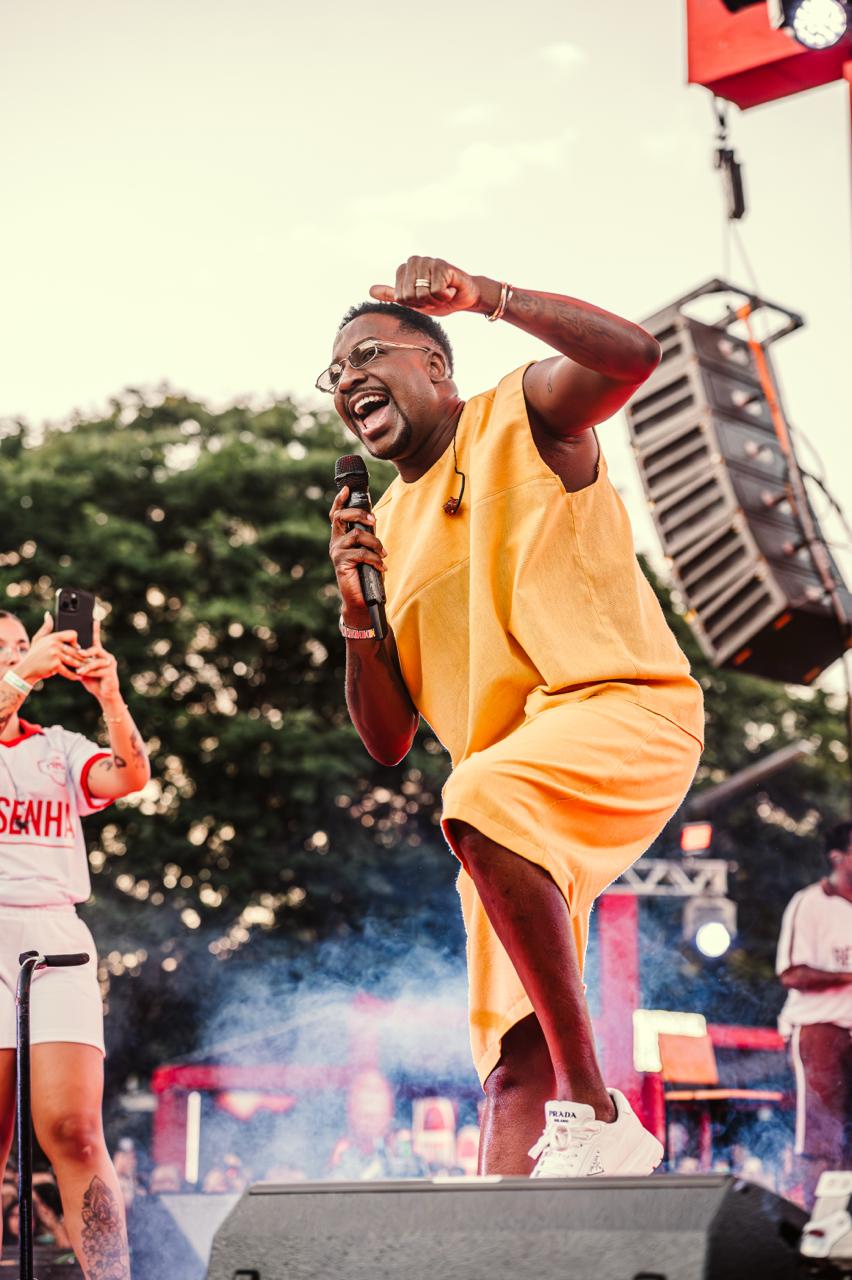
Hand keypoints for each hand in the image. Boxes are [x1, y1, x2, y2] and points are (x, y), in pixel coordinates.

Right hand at [15, 613, 82, 683]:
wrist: (27, 668)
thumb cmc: (34, 653)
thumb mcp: (38, 638)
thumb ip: (46, 627)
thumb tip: (48, 614)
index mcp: (53, 637)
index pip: (72, 634)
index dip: (76, 641)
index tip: (77, 647)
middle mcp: (54, 645)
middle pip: (75, 649)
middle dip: (83, 656)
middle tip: (91, 660)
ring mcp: (55, 655)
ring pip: (73, 660)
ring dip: (81, 666)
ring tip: (88, 668)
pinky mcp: (55, 665)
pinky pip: (68, 671)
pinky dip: (74, 675)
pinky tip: (80, 677)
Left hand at [76, 619, 121, 702]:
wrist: (104, 694)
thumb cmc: (93, 681)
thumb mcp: (83, 669)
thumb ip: (78, 661)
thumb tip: (65, 654)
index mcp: (99, 654)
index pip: (96, 640)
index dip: (95, 630)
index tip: (94, 620)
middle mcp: (106, 656)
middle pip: (95, 649)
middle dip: (85, 651)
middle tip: (78, 653)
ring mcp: (110, 664)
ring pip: (95, 661)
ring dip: (85, 666)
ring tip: (78, 670)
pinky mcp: (111, 672)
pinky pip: (98, 670)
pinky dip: (89, 673)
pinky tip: (82, 675)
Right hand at [328, 485, 386, 620]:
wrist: (361, 599)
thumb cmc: (366, 573)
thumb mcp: (367, 550)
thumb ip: (367, 536)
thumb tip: (373, 519)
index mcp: (340, 537)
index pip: (336, 515)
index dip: (340, 501)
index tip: (347, 489)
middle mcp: (335, 542)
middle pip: (341, 517)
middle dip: (359, 514)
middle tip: (374, 521)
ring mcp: (337, 552)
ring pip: (357, 535)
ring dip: (375, 543)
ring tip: (383, 554)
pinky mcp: (341, 563)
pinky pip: (361, 553)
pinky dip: (375, 559)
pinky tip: (381, 567)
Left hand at [369, 256, 483, 316]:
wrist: (464, 298)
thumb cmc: (439, 299)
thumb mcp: (413, 301)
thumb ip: (392, 294)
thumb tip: (371, 290)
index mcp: (404, 269)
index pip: (400, 297)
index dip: (414, 304)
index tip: (424, 299)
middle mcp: (414, 261)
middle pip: (409, 295)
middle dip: (424, 303)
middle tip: (435, 296)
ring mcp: (428, 261)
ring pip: (423, 294)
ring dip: (436, 300)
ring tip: (443, 292)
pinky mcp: (443, 265)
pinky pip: (437, 291)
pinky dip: (446, 296)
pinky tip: (451, 288)